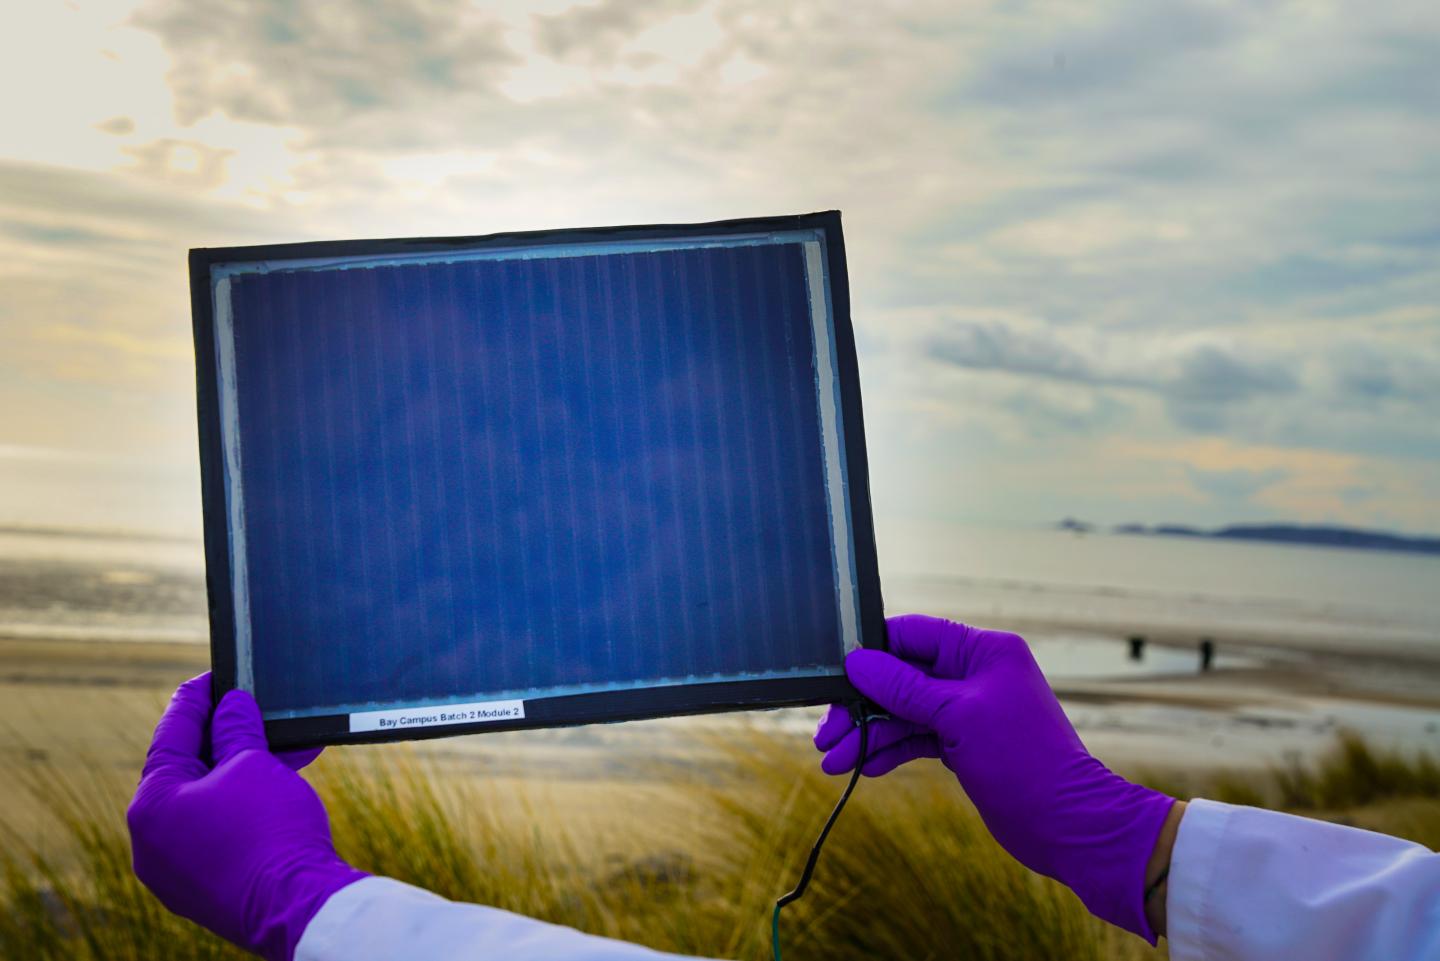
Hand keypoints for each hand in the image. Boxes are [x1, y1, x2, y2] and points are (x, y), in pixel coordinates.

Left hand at [127, 674, 366, 960]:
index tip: (216, 678)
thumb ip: (236, 728)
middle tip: (254, 708)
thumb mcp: (254, 764)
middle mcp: (152, 841)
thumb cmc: (272, 832)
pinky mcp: (205, 886)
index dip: (197, 699)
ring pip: (208, 802)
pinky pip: (219, 831)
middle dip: (228, 736)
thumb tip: (231, 705)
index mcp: (151, 805)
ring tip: (284, 747)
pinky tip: (278, 784)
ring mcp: (176, 870)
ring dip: (244, 772)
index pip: (171, 734)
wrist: (300, 905)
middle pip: (188, 769)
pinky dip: (245, 804)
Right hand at [814, 615, 1175, 941]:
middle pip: (901, 676)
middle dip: (862, 705)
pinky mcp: (963, 743)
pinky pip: (916, 737)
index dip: (872, 653)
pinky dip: (890, 750)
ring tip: (835, 761)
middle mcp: (974, 674)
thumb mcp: (958, 716)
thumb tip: (857, 661)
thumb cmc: (1025, 761)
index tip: (835, 676)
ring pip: (904, 711)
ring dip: (869, 734)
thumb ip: (904, 687)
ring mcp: (968, 710)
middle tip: (828, 733)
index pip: (913, 635)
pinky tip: (864, 767)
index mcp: (983, 651)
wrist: (1068, 825)